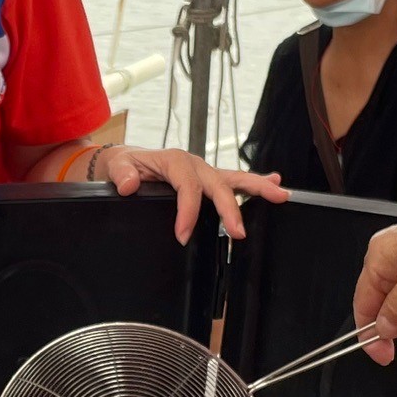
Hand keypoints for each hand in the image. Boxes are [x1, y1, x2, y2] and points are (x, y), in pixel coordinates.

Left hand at [96, 146, 284, 242]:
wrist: (124, 163)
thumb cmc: (123, 165)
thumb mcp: (116, 166)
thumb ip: (121, 174)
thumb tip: (129, 186)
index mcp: (175, 161)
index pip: (188, 186)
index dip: (188, 211)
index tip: (182, 235)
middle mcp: (195, 164)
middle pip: (218, 184)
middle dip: (230, 208)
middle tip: (238, 233)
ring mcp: (205, 172)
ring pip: (234, 178)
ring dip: (258, 188)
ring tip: (281, 194)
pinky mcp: (208, 181)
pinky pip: (234, 181)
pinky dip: (255, 183)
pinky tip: (277, 184)